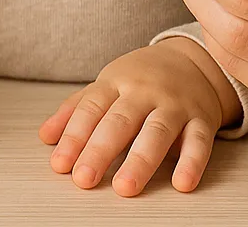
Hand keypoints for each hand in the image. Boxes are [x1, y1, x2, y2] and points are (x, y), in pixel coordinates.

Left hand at [38, 38, 233, 196]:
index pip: (91, 109)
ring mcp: (175, 105)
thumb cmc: (142, 78)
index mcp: (116, 82)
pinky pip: (199, 142)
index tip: (60, 164)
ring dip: (140, 161)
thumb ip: (75, 110)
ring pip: (157, 133)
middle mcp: (145, 92)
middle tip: (84, 179)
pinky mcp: (202, 119)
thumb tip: (45, 136)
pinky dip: (192, 162)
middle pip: (120, 122)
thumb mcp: (106, 85)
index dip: (74, 137)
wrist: (193, 60)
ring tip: (125, 187)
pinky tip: (181, 183)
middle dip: (100, 151)